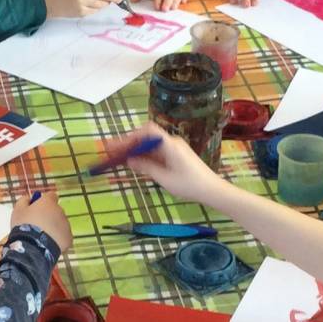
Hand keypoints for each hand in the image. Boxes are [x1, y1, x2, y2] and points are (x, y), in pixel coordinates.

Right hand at [10, 188, 72, 251]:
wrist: (32, 247)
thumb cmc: (23, 227)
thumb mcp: (18, 210)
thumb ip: (24, 200)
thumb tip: (28, 198)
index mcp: (48, 202)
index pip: (51, 196)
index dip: (43, 201)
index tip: (37, 207)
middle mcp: (60, 211)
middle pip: (55, 211)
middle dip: (48, 216)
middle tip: (37, 225)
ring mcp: (66, 225)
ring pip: (59, 224)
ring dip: (53, 228)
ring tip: (41, 237)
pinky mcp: (68, 238)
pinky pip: (63, 236)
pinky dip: (57, 239)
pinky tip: (47, 243)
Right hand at [102, 123, 223, 205]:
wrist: (211, 190)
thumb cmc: (189, 185)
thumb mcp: (164, 178)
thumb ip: (146, 167)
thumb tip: (130, 160)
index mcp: (170, 144)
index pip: (148, 131)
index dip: (131, 136)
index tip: (118, 145)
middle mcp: (172, 142)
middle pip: (146, 137)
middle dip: (128, 143)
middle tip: (111, 150)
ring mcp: (174, 149)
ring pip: (150, 146)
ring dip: (135, 150)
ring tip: (118, 156)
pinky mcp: (176, 156)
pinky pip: (156, 152)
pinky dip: (144, 156)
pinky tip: (134, 162)